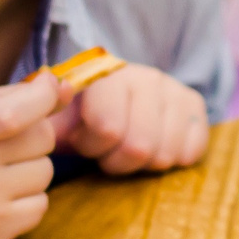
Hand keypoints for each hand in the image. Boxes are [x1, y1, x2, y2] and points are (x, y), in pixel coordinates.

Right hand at [0, 74, 62, 238]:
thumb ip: (14, 96)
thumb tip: (67, 88)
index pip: (14, 112)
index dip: (44, 97)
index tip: (49, 90)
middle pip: (43, 139)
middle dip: (34, 136)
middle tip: (6, 144)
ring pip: (46, 172)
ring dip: (31, 168)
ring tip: (0, 171)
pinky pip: (41, 205)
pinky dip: (29, 198)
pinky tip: (1, 195)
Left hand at [56, 63, 210, 175]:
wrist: (109, 101)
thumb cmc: (77, 117)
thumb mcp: (52, 116)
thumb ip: (42, 112)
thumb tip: (53, 96)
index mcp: (108, 75)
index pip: (109, 127)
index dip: (94, 146)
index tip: (85, 142)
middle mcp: (147, 76)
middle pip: (141, 147)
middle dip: (118, 160)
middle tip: (108, 151)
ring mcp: (175, 89)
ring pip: (166, 154)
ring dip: (144, 163)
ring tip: (129, 148)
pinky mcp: (195, 106)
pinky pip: (192, 150)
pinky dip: (172, 159)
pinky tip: (156, 148)